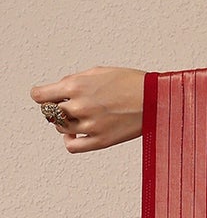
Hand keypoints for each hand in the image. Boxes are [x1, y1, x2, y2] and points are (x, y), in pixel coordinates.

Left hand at [29, 66, 145, 151]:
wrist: (156, 99)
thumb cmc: (131, 82)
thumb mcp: (99, 71)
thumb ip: (75, 80)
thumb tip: (59, 90)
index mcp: (76, 86)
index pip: (40, 96)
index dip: (41, 95)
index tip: (44, 97)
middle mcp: (79, 106)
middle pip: (50, 112)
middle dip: (56, 107)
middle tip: (67, 105)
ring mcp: (89, 125)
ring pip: (60, 128)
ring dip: (64, 122)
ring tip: (78, 117)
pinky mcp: (100, 140)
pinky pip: (72, 146)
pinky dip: (69, 140)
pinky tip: (75, 134)